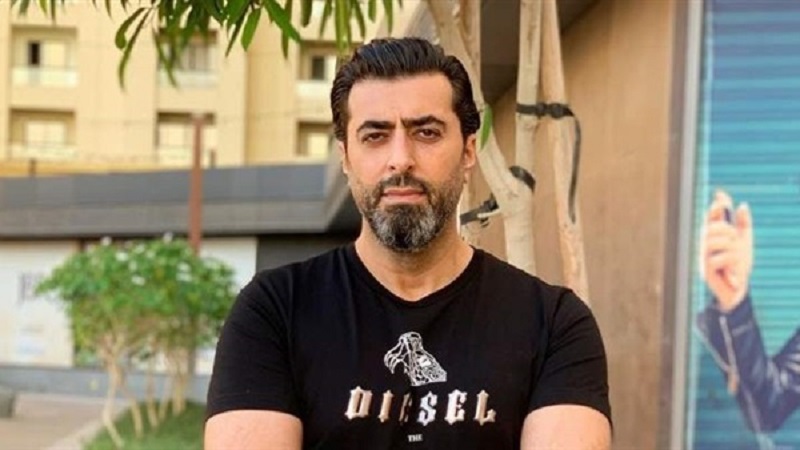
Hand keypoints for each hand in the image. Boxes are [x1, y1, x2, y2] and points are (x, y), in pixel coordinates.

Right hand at [699, 190, 752, 311]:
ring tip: (738, 261)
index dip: (716, 205)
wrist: (737, 290)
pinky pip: (720, 258)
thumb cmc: (738, 266)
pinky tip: (733, 274)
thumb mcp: (744, 243)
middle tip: (737, 242)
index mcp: (713, 237)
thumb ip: (743, 225)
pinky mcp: (706, 270)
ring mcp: (704, 257)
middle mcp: (705, 245)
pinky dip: (733, 264)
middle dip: (729, 231)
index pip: (712, 217)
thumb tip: (743, 205)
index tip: (722, 195)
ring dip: (734, 250)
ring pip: (718, 242)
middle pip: (713, 228)